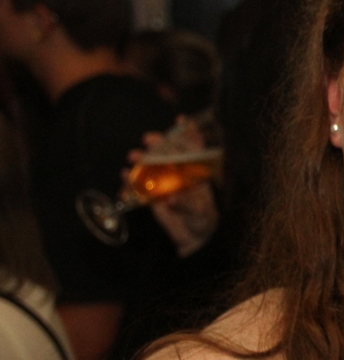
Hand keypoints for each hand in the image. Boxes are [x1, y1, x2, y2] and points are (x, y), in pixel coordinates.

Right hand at [129, 117, 219, 256]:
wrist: (193, 239)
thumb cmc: (202, 221)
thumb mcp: (200, 213)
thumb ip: (188, 204)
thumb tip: (171, 198)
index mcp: (196, 174)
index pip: (194, 150)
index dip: (189, 134)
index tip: (181, 120)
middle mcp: (179, 175)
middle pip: (168, 154)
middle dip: (159, 144)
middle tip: (149, 139)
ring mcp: (164, 184)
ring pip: (152, 167)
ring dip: (142, 160)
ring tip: (133, 157)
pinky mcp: (152, 198)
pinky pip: (139, 187)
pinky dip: (130, 183)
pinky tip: (125, 177)